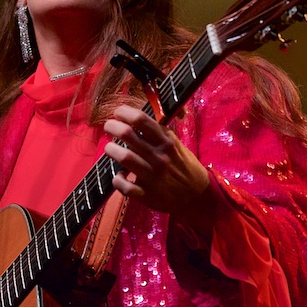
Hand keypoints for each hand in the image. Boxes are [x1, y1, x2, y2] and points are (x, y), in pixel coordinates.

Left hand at [103, 105, 211, 224]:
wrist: (197, 194)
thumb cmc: (183, 165)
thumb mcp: (176, 144)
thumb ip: (159, 133)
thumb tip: (137, 118)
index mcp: (166, 141)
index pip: (141, 119)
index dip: (124, 112)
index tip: (118, 113)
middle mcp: (159, 156)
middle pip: (127, 134)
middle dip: (112, 126)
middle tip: (109, 127)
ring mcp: (152, 176)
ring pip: (123, 157)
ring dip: (111, 149)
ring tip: (110, 148)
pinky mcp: (147, 194)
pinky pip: (124, 186)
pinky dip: (117, 180)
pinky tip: (119, 176)